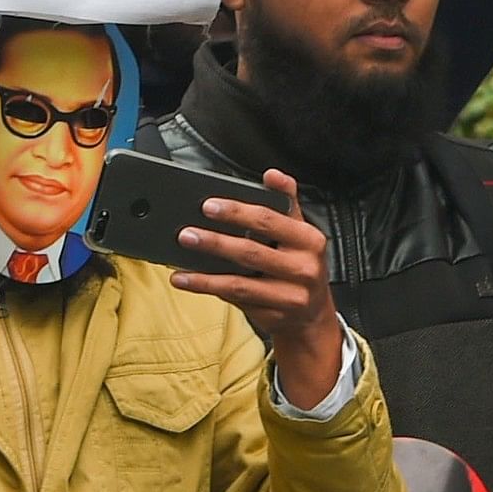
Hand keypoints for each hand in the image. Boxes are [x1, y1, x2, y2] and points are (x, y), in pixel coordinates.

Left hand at [163, 175, 346, 407]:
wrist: (312, 315)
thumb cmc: (299, 266)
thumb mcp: (300, 233)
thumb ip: (285, 202)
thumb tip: (272, 175)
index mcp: (308, 240)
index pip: (269, 220)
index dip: (237, 212)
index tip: (209, 206)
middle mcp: (303, 268)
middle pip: (251, 252)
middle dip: (215, 242)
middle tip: (186, 233)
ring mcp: (290, 296)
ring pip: (240, 283)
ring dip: (205, 275)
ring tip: (180, 264)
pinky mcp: (274, 316)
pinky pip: (236, 301)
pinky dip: (209, 289)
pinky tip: (188, 281)